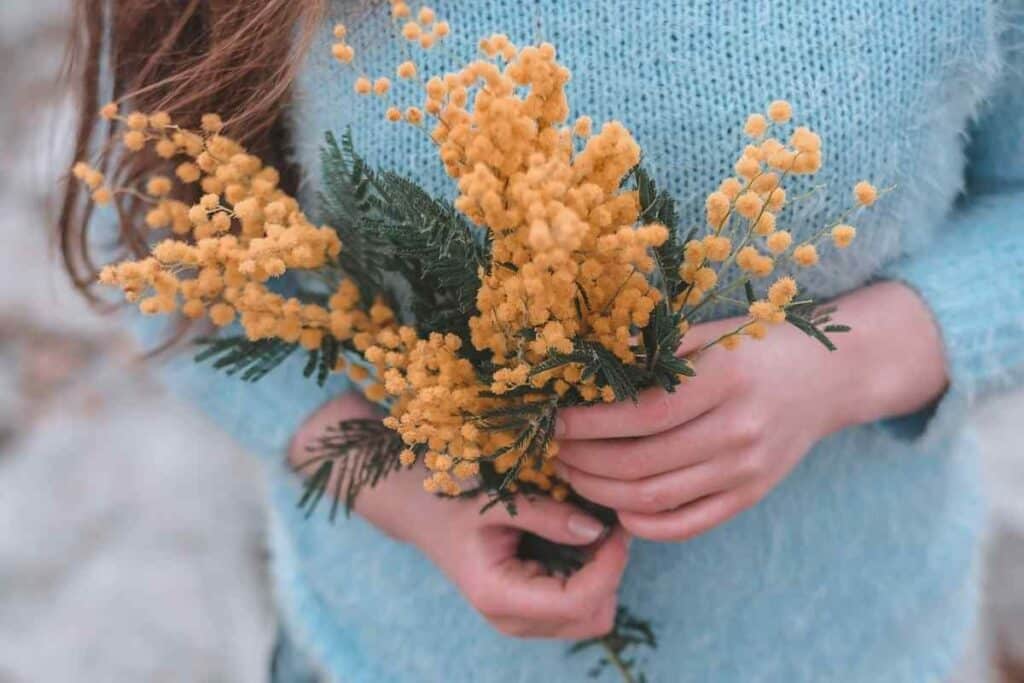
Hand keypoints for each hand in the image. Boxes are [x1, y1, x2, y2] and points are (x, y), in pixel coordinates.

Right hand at [290, 393, 629, 639]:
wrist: (423, 515)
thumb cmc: (454, 502)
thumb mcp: (496, 500)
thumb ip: (547, 514)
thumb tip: (597, 529)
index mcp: (499, 595)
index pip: (578, 601)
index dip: (608, 567)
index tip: (615, 527)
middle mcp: (512, 620)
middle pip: (592, 618)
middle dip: (610, 574)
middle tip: (608, 526)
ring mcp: (521, 621)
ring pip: (591, 617)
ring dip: (604, 577)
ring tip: (595, 532)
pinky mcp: (530, 612)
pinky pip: (578, 609)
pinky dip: (592, 579)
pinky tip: (582, 542)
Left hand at [554, 281, 947, 541]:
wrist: (828, 377)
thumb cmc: (757, 346)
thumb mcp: (710, 333)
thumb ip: (656, 351)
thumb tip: (587, 368)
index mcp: (725, 380)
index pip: (641, 415)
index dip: (590, 423)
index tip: (557, 420)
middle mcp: (738, 430)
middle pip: (641, 462)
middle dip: (585, 461)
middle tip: (555, 451)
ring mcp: (747, 469)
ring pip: (656, 497)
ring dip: (602, 492)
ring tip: (573, 475)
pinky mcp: (751, 495)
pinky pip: (689, 523)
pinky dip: (645, 524)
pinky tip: (617, 507)